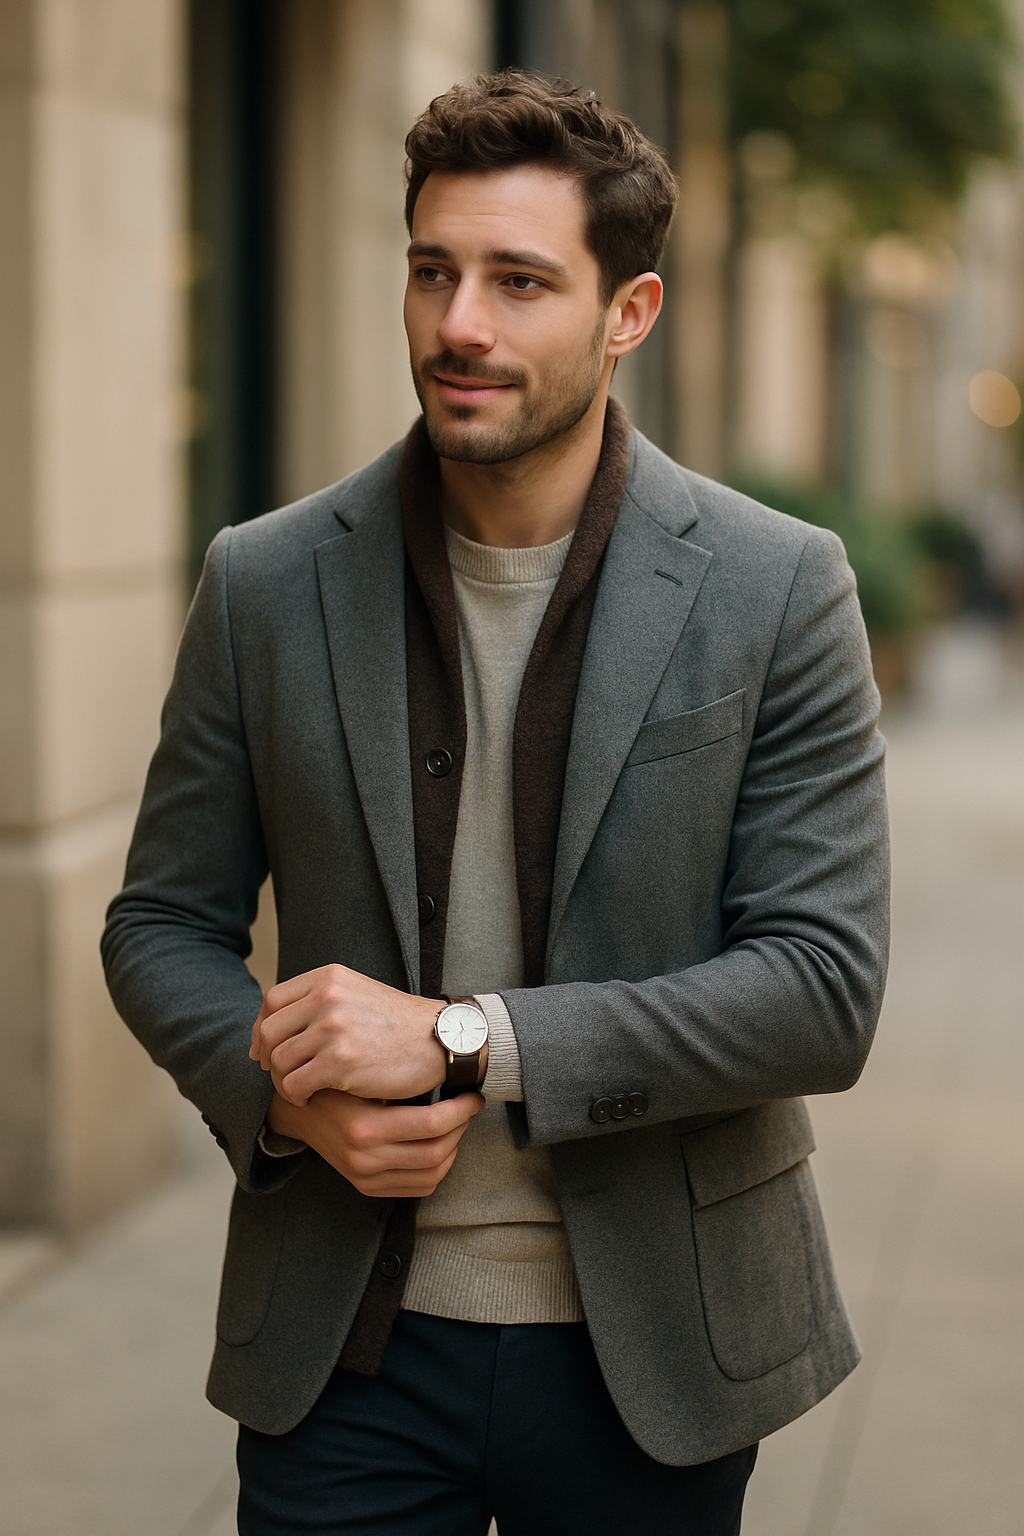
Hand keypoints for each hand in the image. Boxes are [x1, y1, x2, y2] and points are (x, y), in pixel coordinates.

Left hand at [250, 964, 448, 1104]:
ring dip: (284, 1081)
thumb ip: (319, 1001)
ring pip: (279, 1061)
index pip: (272, 1001)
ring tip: (300, 1088)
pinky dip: (296, 1097)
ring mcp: (332, 1028)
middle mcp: (326, 997)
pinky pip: (294, 1084)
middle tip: (280, 1074)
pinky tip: (311, 1098)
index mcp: (328, 978)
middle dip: (268, 1058)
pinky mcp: (340, 1061)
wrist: (440, 1040)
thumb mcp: (357, 993)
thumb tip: (271, 1028)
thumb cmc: (398, 1024)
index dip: (263, 1029)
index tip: (267, 1049)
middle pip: (269, 1031)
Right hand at [267, 1087, 483, 1196]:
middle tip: (468, 1106)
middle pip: (437, 1152)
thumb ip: (397, 1079)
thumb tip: (450, 1070)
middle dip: (461, 1128)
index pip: (431, 1124)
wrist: (297, 1112)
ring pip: (432, 1174)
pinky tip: (440, 1145)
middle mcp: (364, 1158)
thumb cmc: (334, 1082)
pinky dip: (438, 1168)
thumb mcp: (359, 1074)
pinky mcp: (366, 1187)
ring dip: (454, 1148)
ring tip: (456, 1124)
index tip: (473, 1095)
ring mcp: (365, 1177)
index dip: (461, 1109)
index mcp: (364, 1126)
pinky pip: (418, 1188)